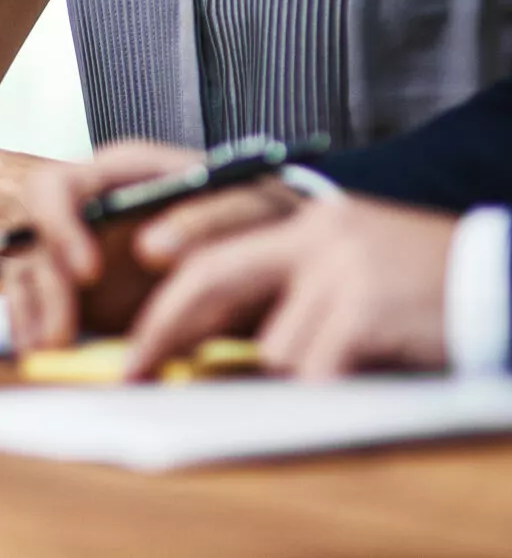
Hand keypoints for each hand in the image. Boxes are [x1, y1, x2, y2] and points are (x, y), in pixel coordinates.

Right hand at [4, 140, 303, 351]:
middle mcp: (89, 206)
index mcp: (119, 173)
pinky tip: (44, 351)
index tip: (88, 272)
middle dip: (43, 285)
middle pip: (33, 235)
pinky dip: (35, 325)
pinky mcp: (81, 288)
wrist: (281, 250)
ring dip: (31, 312)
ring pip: (28, 271)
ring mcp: (80, 247)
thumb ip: (208, 220)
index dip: (61, 227)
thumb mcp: (250, 209)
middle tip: (60, 335)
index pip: (59, 188)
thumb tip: (152, 249)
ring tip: (48, 351)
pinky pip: (38, 302)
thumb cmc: (262, 217)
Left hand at [125, 195, 456, 378]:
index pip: (215, 250)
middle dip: (165, 330)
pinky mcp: (365, 310)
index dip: (167, 292)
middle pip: (211, 281)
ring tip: (360, 349)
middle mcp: (316, 236)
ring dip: (307, 366)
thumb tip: (216, 332)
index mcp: (307, 222)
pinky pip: (316, 370)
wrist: (502, 286)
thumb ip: (289, 283)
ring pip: (274, 347)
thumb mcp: (350, 266)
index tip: (130, 329)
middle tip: (133, 371)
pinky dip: (337, 382)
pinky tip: (374, 361)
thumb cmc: (423, 288)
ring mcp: (340, 270)